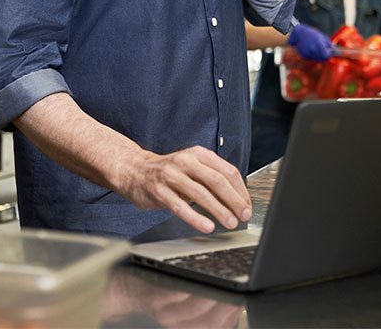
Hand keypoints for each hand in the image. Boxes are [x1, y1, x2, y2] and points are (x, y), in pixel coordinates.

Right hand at [118, 146, 251, 234]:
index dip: (241, 190)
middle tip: (243, 215)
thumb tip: (237, 199)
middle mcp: (186, 162)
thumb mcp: (191, 167)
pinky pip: (181, 206)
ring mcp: (172, 176)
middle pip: (217, 181)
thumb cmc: (168, 171)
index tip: (247, 205)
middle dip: (234, 200)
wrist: (134, 169)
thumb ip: (211, 178)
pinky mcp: (159, 191)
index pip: (228, 171)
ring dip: (219, 210)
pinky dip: (196, 217)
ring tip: (230, 222)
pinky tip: (207, 226)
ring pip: (201, 194)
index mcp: (199, 154)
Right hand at [288, 24, 333, 61]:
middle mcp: (312, 49)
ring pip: (316, 60)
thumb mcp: (323, 37)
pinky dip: (312, 56)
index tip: (329, 54)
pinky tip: (311, 50)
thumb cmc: (313, 35)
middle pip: (321, 59)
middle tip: (323, 51)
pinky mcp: (303, 55)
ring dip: (318, 57)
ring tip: (316, 49)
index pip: (326, 55)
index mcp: (318, 43)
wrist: (299, 34)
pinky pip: (311, 59)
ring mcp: (307, 52)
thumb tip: (337, 53)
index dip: (328, 56)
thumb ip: (330, 45)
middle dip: (324, 57)